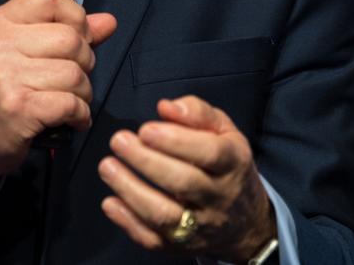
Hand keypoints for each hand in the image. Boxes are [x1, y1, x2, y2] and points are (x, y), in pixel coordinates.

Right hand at [0, 0, 116, 208]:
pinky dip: (80, 114)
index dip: (75, 17)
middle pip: (71, 38)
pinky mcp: (18, 107)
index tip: (75, 38)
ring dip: (83, 92)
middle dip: (84, 61)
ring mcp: (5, 75)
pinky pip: (71, 103)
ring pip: (75, 73)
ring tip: (70, 99)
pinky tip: (72, 118)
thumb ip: (67, 31)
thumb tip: (108, 22)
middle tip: (72, 77)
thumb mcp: (24, 50)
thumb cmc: (3, 90)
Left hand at [99, 95, 275, 261]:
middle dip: (146, 161)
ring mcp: (199, 226)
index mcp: (233, 163)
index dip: (176, 141)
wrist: (245, 222)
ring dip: (131, 191)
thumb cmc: (226, 166)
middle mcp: (219, 197)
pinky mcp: (180, 247)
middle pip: (183, 183)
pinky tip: (110, 202)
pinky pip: (153, 240)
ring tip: (107, 166)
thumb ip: (197, 113)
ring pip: (164, 215)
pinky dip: (128, 223)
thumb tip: (166, 107)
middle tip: (119, 141)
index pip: (209, 153)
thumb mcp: (224, 131)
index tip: (146, 129)